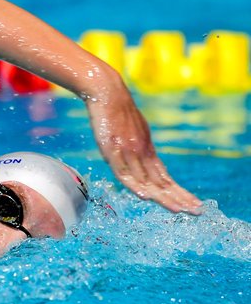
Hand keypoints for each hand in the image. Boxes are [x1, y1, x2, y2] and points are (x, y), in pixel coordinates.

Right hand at [86, 96, 202, 214]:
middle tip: (196, 212)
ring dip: (163, 196)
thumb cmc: (117, 110)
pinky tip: (145, 196)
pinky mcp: (112, 149)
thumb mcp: (133, 129)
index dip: (178, 191)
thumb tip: (145, 157)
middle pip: (161, 181)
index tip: (192, 204)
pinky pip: (124, 172)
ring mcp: (128, 151)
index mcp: (146, 149)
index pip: (165, 176)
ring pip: (146, 179)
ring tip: (179, 210)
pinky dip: (135, 185)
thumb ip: (139, 145)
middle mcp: (141, 152)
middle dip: (178, 198)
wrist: (108, 92)